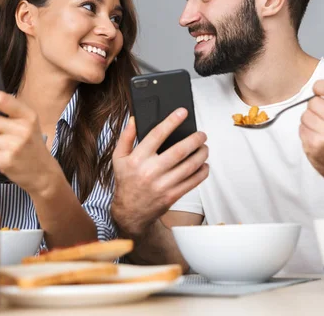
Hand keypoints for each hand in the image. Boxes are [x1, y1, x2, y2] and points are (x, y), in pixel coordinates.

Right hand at [111, 109, 208, 237]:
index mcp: (137, 159)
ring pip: (189, 166)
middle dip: (194, 140)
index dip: (171, 121)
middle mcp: (150, 171)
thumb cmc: (126, 181)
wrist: (131, 212)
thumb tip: (134, 119)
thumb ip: (126, 137)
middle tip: (202, 134)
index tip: (182, 112)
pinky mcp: (172, 196)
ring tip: (204, 147)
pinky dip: (202, 172)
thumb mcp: (119, 158)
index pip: (157, 134)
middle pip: (179, 151)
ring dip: (201, 154)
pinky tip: (203, 164)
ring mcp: (162, 185)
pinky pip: (192, 182)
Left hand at [299, 65, 323, 179]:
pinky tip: (316, 135)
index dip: (320, 86)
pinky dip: (305, 130)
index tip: (319, 89)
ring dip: (309, 119)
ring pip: (305, 115)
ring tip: (321, 126)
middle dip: (315, 107)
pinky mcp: (315, 146)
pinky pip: (301, 128)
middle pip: (314, 102)